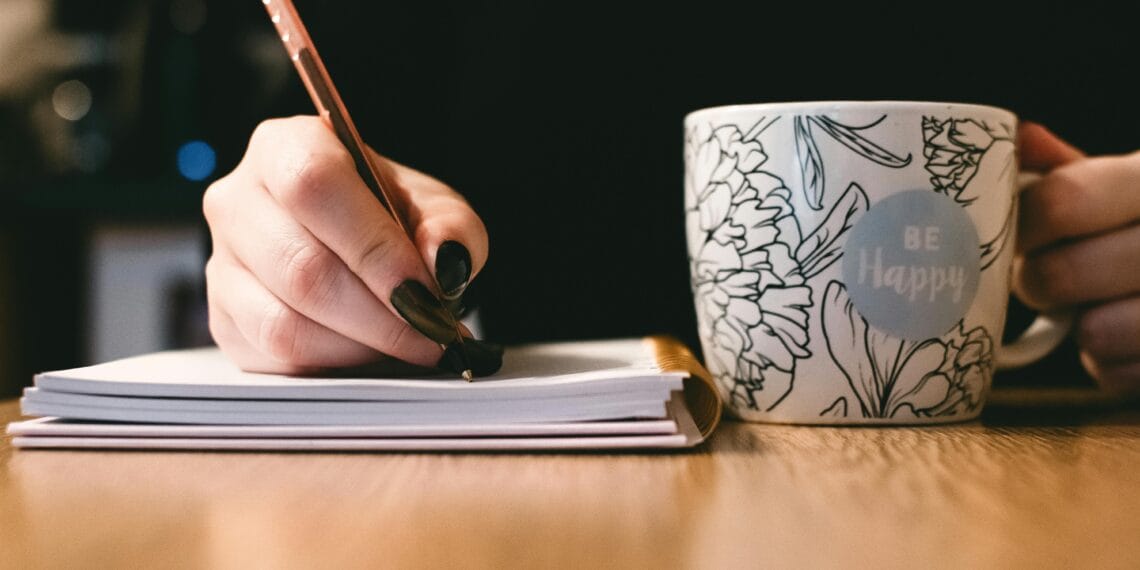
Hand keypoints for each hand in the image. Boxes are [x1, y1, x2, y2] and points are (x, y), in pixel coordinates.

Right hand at [203, 116, 498, 374]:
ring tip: (410, 345)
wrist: (357, 245)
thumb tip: (442, 261)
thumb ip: (451, 228)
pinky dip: (334, 365)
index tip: (427, 292)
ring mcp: (221, 264)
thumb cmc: (392, 217)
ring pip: (284, 323)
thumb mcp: (435, 208)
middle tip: (434, 334)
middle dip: (381, 316)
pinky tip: (371, 353)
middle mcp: (237, 200)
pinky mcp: (222, 320)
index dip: (373, 247)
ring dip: (361, 346)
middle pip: (301, 268)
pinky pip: (275, 358)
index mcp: (285, 148)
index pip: (314, 187)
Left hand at [1013, 122, 1139, 394]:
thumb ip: (1073, 170)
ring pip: (1093, 333)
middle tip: (1045, 278)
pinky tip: (1127, 339)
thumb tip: (1016, 138)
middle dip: (1037, 282)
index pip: (1061, 201)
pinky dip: (1110, 363)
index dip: (1023, 226)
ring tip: (1094, 306)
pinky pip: (1116, 374)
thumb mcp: (1130, 185)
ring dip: (1079, 326)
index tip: (1019, 236)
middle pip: (1059, 276)